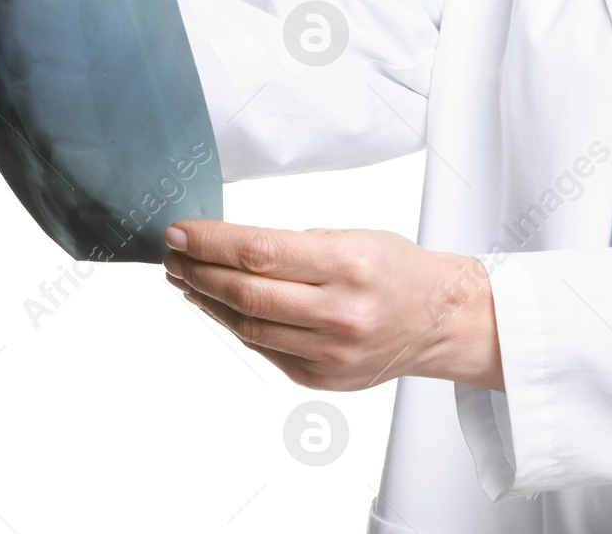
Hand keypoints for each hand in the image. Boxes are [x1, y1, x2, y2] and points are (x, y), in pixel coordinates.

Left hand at [162, 220, 503, 391]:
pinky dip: (233, 325)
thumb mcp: (355, 236)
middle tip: (172, 254)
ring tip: (185, 278)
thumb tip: (227, 246)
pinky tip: (217, 306)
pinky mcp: (319, 378)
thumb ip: (295, 245)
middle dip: (197, 270)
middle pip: (245, 291)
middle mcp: (339, 311)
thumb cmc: (397, 269)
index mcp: (349, 263)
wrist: (439, 320)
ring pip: (246, 324)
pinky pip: (262, 348)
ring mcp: (328, 352)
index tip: (179, 232)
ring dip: (206, 299)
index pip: (260, 250)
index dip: (210, 241)